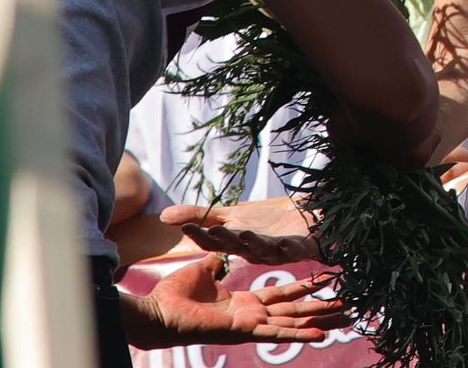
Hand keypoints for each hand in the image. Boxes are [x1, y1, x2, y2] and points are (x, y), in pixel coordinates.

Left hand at [125, 255, 344, 347]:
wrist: (156, 312)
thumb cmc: (172, 295)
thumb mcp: (201, 271)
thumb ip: (215, 263)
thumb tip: (220, 254)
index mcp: (243, 303)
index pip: (281, 295)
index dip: (303, 288)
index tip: (325, 281)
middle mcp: (251, 315)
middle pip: (294, 310)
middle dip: (320, 308)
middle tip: (347, 306)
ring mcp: (250, 325)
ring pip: (292, 322)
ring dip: (318, 320)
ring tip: (344, 319)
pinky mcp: (244, 331)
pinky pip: (275, 333)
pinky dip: (298, 334)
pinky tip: (318, 335)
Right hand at [161, 199, 318, 263]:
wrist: (303, 225)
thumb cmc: (264, 224)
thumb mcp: (230, 216)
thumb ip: (201, 215)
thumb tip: (163, 215)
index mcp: (235, 243)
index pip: (214, 241)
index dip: (200, 235)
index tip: (185, 227)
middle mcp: (252, 250)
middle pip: (236, 246)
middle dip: (225, 239)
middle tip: (213, 230)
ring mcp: (275, 251)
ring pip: (262, 249)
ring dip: (254, 243)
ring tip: (245, 234)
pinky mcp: (297, 248)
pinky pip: (293, 250)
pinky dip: (287, 247)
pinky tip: (283, 242)